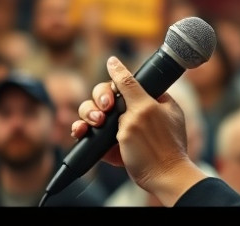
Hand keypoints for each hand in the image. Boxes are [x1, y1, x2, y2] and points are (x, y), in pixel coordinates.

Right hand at [71, 56, 193, 192]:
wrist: (160, 179)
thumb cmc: (157, 145)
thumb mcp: (143, 110)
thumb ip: (128, 85)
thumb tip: (113, 61)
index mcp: (145, 99)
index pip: (119, 83)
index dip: (109, 89)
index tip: (110, 101)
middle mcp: (131, 111)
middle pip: (102, 96)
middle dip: (97, 102)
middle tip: (103, 113)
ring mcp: (120, 128)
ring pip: (93, 112)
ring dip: (88, 114)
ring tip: (95, 124)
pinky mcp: (109, 144)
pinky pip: (89, 132)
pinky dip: (82, 130)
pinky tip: (79, 131)